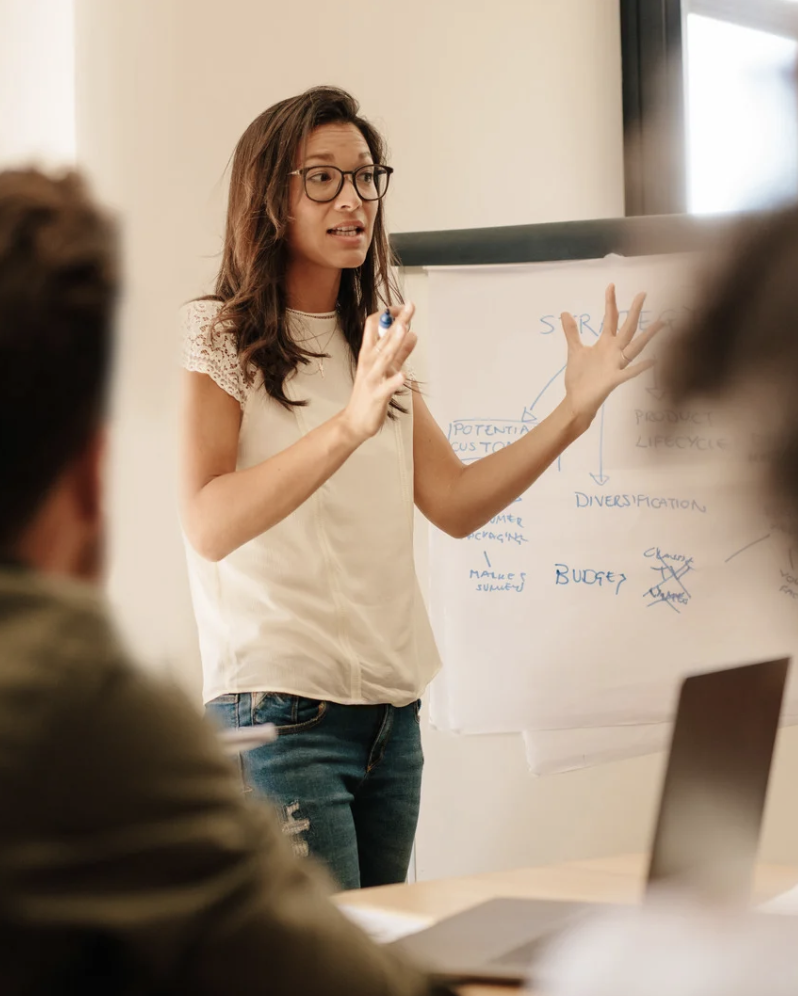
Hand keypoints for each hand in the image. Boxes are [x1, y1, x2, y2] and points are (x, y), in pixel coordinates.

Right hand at [341, 302, 416, 442]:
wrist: (354, 422)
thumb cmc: (369, 395)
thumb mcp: (386, 369)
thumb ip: (400, 353)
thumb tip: (413, 334)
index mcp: (369, 354)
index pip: (373, 325)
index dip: (388, 314)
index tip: (403, 307)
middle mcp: (368, 363)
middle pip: (382, 337)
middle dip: (397, 321)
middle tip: (410, 306)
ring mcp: (371, 379)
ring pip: (383, 358)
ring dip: (394, 343)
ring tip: (405, 329)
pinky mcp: (376, 396)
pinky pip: (385, 387)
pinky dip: (394, 381)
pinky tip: (403, 375)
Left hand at [561, 284, 662, 422]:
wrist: (577, 400)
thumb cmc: (578, 377)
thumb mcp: (574, 351)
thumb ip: (572, 332)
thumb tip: (564, 312)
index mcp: (605, 343)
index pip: (611, 319)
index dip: (610, 303)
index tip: (611, 286)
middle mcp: (614, 351)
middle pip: (627, 328)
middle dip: (634, 311)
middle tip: (643, 294)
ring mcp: (616, 364)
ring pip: (634, 347)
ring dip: (647, 336)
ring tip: (661, 323)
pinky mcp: (614, 379)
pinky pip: (629, 372)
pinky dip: (640, 367)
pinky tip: (652, 360)